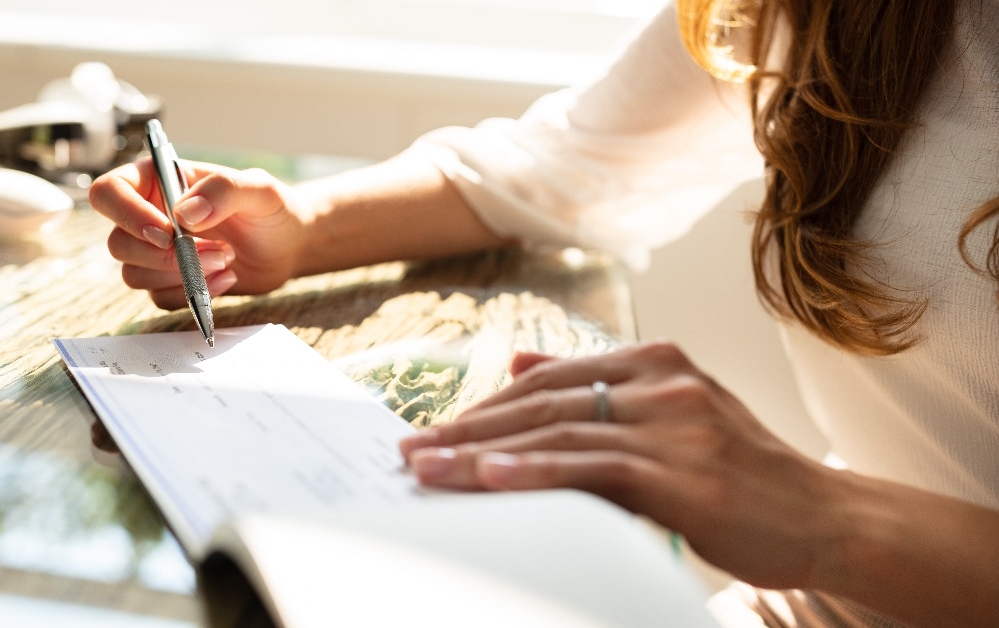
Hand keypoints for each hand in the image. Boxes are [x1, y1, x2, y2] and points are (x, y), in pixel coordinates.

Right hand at [89, 158, 307, 307]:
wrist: (289, 245)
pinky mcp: (171, 281)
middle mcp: (148, 215)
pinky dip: (191, 294)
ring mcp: (156, 252)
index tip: (168, 233)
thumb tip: (184, 213)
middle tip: (216, 251)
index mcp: (157, 180)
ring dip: (180, 276)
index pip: (109, 192)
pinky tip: (226, 279)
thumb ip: (224, 190)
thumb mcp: (259, 189)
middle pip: (118, 243)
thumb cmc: (272, 208)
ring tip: (226, 260)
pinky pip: (159, 297)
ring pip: (133, 275)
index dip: (127, 215)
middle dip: (164, 257)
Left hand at [398, 341, 843, 589]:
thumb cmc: (742, 473)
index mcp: (656, 361)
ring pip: (558, 431)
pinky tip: (491, 476)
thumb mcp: (671, 414)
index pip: (548, 377)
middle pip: (541, 401)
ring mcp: (674, 423)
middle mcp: (662, 381)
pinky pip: (594, 467)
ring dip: (483, 451)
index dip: (485, 403)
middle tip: (411, 450)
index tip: (436, 428)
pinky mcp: (684, 471)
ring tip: (428, 468)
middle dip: (469, 427)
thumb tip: (517, 363)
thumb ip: (597, 386)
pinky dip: (536, 469)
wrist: (825, 516)